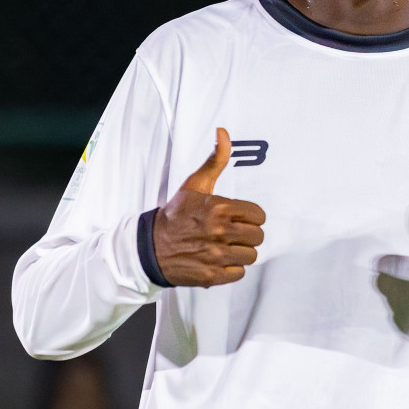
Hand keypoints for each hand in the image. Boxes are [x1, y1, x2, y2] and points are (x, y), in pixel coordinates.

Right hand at [152, 128, 266, 286]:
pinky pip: (239, 273)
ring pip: (251, 256)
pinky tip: (218, 260)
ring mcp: (216, 254)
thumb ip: (215, 160)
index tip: (238, 218)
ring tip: (224, 247)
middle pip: (258, 237)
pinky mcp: (212, 275)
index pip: (259, 215)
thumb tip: (223, 133)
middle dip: (247, 235)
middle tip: (231, 233)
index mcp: (219, 208)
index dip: (250, 217)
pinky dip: (231, 269)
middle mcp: (219, 231)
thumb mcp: (195, 185)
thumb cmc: (176, 215)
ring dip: (240, 252)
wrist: (149, 246)